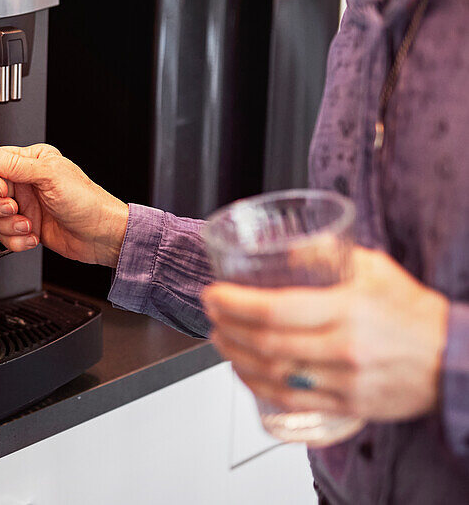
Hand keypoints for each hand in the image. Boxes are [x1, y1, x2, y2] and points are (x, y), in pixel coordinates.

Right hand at [0, 142, 128, 265]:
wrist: (101, 236)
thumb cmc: (87, 202)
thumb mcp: (50, 176)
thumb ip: (17, 164)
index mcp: (30, 162)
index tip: (2, 189)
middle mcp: (24, 183)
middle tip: (14, 208)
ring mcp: (24, 206)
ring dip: (8, 225)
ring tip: (28, 225)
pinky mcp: (24, 227)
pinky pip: (3, 235)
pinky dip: (15, 240)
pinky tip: (32, 236)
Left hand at [204, 247, 450, 421]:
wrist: (454, 358)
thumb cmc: (412, 311)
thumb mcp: (373, 268)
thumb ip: (326, 254)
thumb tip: (281, 248)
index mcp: (349, 309)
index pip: (276, 309)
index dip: (235, 304)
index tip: (214, 294)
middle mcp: (345, 348)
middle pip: (268, 343)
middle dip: (228, 327)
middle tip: (211, 313)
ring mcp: (346, 381)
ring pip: (274, 374)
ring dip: (236, 357)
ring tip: (219, 338)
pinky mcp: (348, 405)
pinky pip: (291, 400)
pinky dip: (258, 386)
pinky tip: (243, 371)